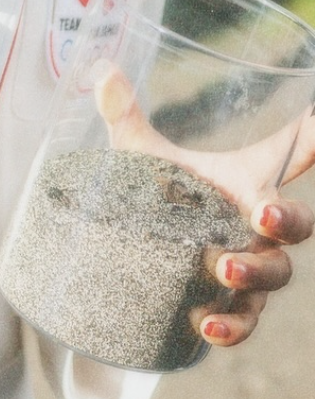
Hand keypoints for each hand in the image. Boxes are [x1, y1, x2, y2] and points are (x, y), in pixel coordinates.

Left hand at [93, 64, 314, 348]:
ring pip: (274, 275)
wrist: (133, 247)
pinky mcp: (227, 302)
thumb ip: (122, 113)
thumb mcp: (137, 151)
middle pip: (297, 223)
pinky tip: (205, 326)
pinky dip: (229, 326)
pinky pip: (241, 321)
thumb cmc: (151, 188)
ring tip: (221, 267)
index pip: (296, 154)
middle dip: (288, 220)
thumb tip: (102, 72)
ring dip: (254, 273)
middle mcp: (256, 224)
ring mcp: (248, 264)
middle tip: (261, 217)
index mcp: (245, 181)